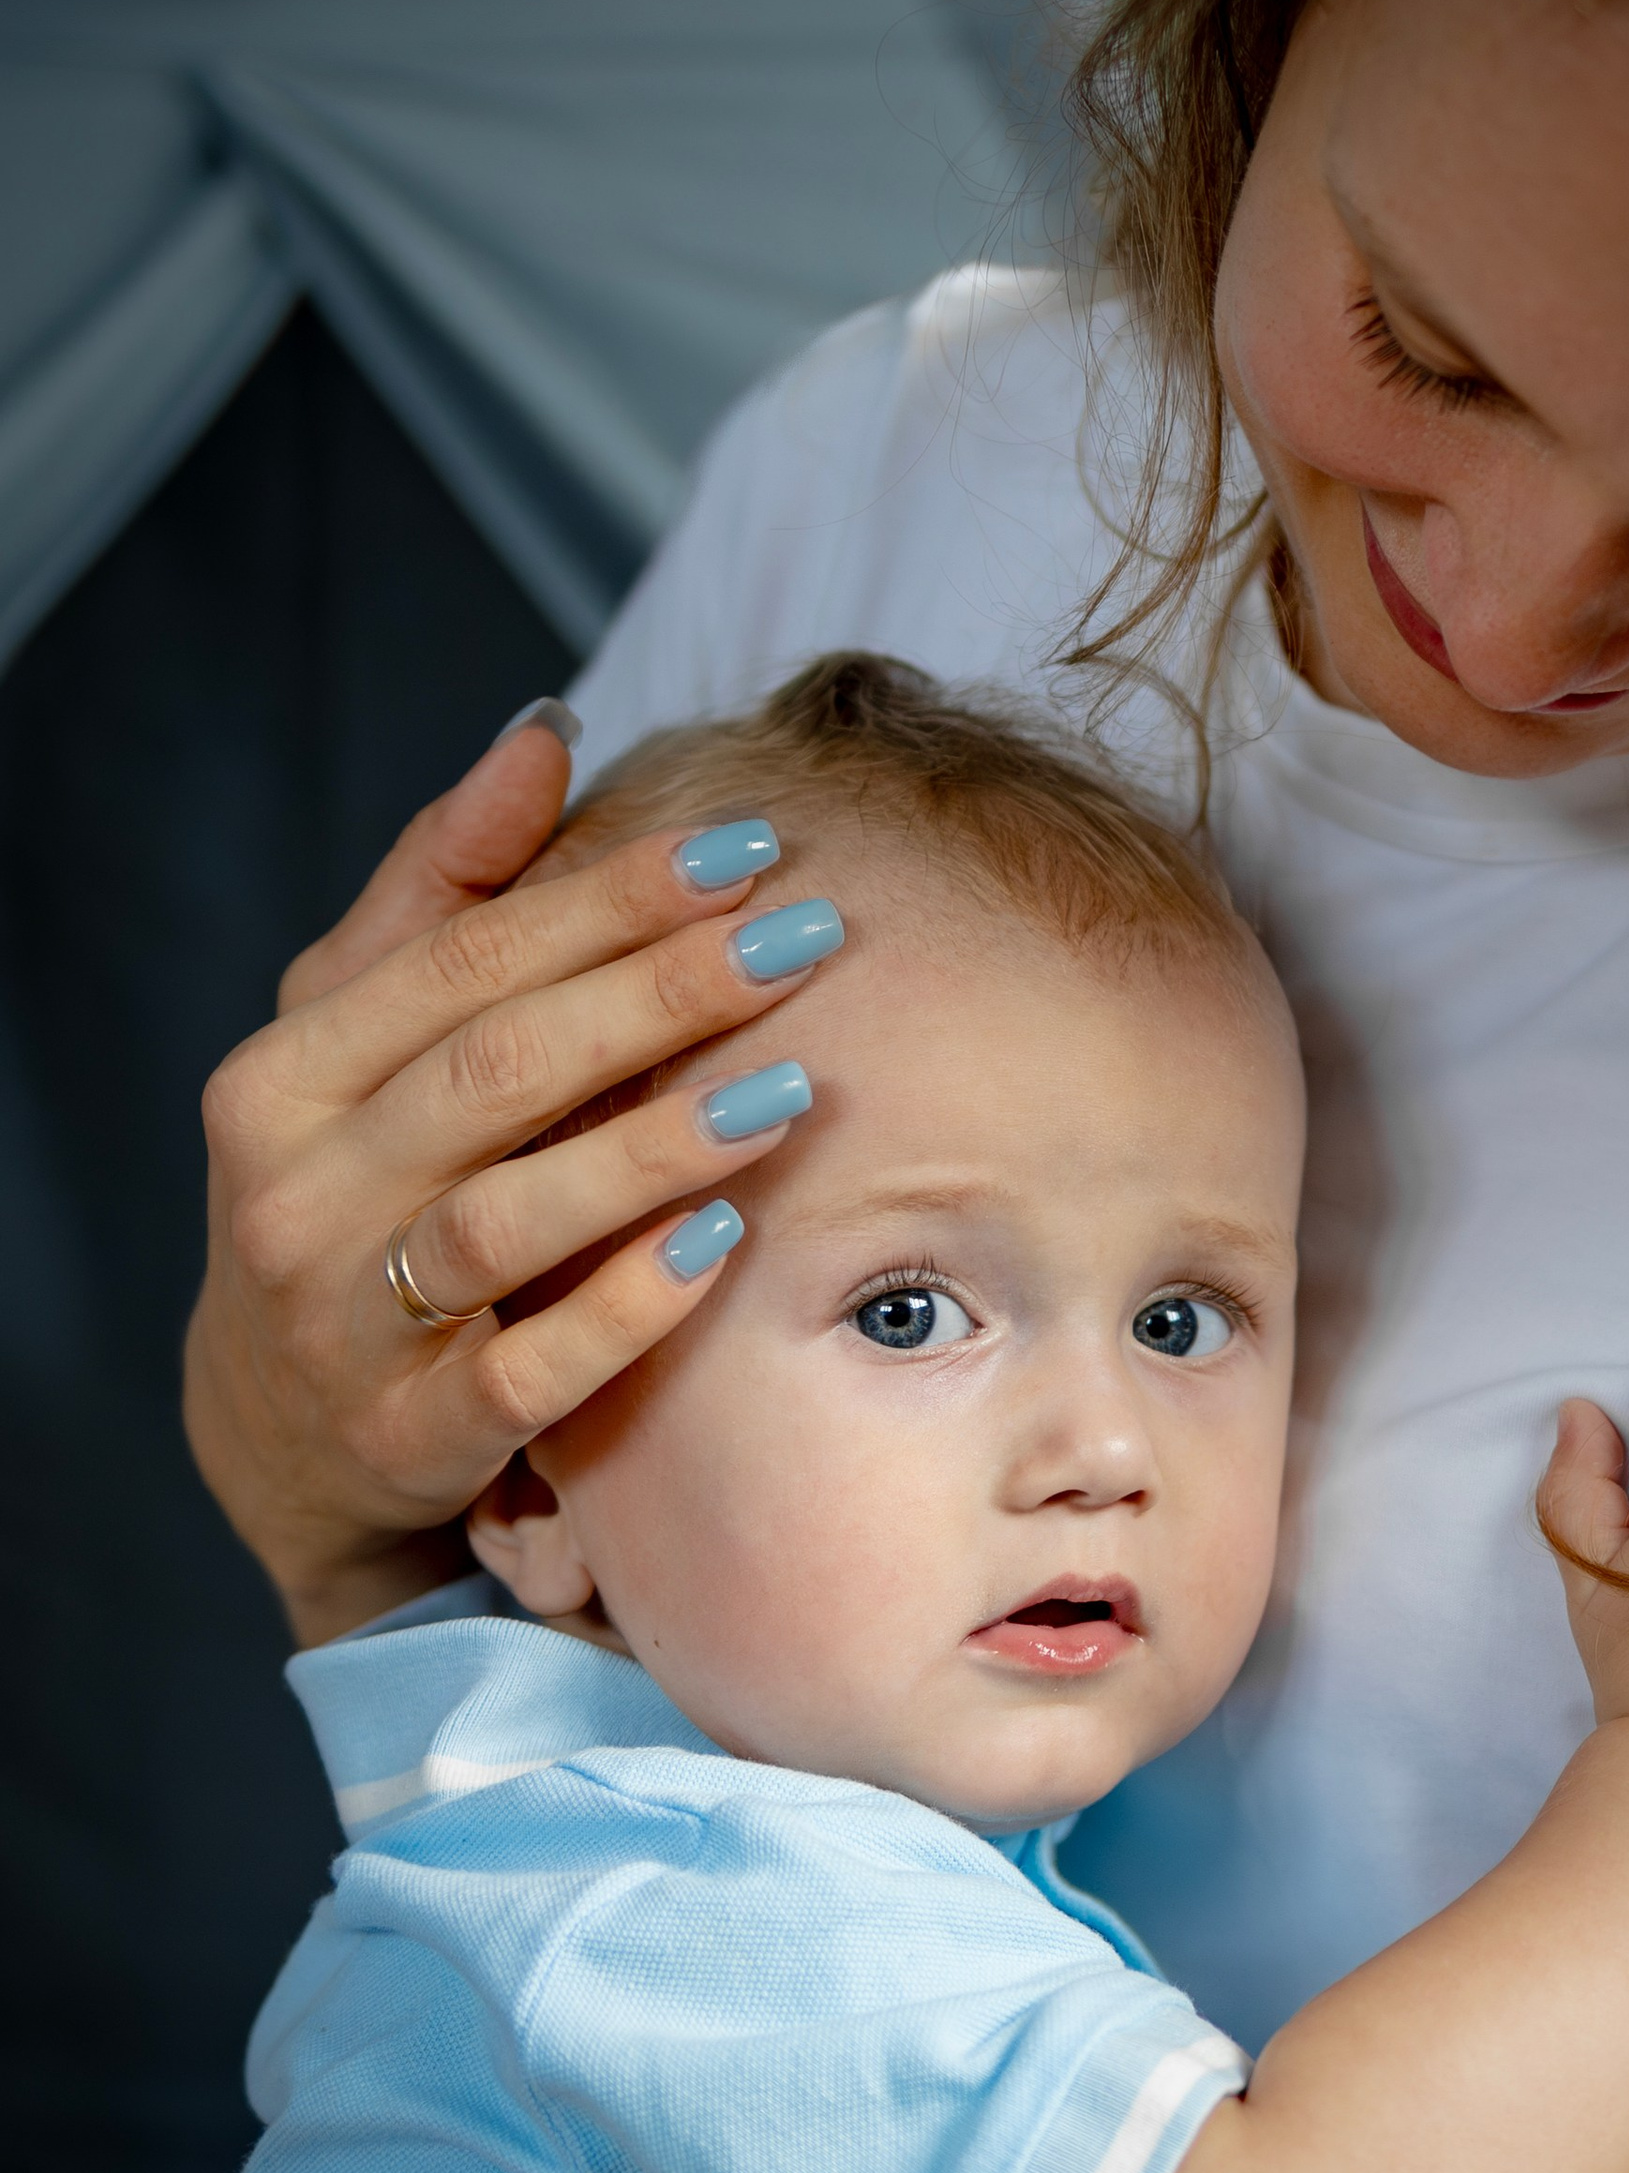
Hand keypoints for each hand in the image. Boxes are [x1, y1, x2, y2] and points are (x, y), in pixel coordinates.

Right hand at [187, 716, 837, 1642]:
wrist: (280, 1430)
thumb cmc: (354, 1191)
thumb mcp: (358, 1041)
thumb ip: (444, 891)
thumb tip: (545, 733)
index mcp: (283, 1077)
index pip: (460, 961)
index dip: (609, 896)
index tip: (748, 846)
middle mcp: (295, 1196)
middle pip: (493, 1073)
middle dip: (658, 996)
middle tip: (802, 940)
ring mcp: (347, 1328)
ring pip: (504, 1220)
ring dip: (651, 1149)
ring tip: (788, 1087)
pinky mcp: (411, 1438)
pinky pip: (527, 1372)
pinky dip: (625, 1308)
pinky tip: (723, 1244)